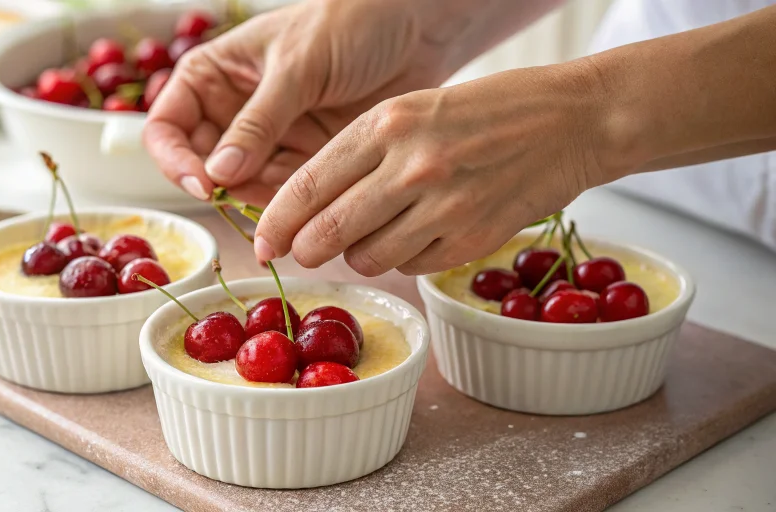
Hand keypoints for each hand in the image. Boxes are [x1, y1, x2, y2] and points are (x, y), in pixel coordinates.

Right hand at [143, 0, 447, 205]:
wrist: (415, 26)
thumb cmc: (349, 22)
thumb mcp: (296, 67)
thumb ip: (257, 122)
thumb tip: (218, 174)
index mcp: (213, 76)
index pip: (168, 127)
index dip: (176, 159)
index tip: (203, 183)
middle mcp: (234, 111)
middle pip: (202, 165)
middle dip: (220, 188)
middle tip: (247, 201)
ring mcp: (270, 138)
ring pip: (243, 186)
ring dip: (256, 202)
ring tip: (284, 208)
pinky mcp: (305, 158)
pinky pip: (283, 193)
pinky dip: (289, 206)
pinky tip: (305, 208)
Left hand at [254, 60, 624, 275]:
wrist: (572, 121)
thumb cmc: (487, 112)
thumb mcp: (415, 109)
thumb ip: (362, 154)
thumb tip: (311, 207)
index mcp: (389, 123)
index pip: (311, 183)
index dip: (277, 220)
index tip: (262, 242)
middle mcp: (412, 165)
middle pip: (329, 231)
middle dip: (306, 249)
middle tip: (304, 252)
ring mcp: (444, 206)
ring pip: (368, 257)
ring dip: (359, 255)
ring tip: (375, 233)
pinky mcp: (472, 239)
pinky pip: (411, 267)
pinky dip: (404, 259)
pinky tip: (420, 234)